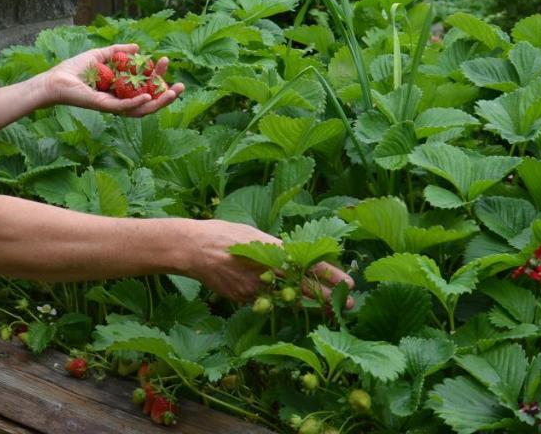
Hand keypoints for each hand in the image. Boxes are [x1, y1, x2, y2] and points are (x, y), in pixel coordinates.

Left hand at [40, 42, 183, 117]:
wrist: (55, 79)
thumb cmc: (75, 69)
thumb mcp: (101, 55)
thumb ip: (119, 52)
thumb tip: (139, 48)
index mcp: (120, 89)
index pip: (145, 85)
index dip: (158, 76)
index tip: (165, 62)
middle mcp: (119, 100)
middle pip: (148, 100)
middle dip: (166, 94)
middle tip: (181, 86)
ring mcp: (112, 105)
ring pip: (141, 109)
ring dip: (159, 103)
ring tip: (173, 93)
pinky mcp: (104, 107)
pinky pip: (124, 108)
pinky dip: (137, 103)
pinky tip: (149, 96)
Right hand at [185, 220, 354, 306]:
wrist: (191, 249)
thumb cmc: (221, 234)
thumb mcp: (252, 233)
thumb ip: (273, 246)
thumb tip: (291, 254)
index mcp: (270, 249)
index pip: (308, 264)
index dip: (331, 274)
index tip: (349, 283)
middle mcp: (266, 270)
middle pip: (303, 287)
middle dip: (327, 296)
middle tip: (349, 304)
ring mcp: (254, 287)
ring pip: (287, 298)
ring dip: (307, 302)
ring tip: (326, 307)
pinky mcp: (243, 298)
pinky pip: (264, 300)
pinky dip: (276, 298)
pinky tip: (284, 298)